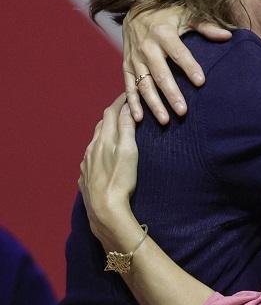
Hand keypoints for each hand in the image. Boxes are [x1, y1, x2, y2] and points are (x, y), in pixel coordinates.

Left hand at [79, 96, 140, 246]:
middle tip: (125, 110)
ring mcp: (86, 164)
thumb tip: (127, 108)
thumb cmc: (121, 180)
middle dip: (112, 115)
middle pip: (101, 126)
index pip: (110, 113)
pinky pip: (91, 158)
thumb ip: (127, 128)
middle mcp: (91, 149)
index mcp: (103, 140)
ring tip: (117, 132)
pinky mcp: (86, 177)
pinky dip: (99, 151)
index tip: (129, 94)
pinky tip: (105, 157)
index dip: (119, 102)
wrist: (105, 210)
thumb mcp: (129, 152)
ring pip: (95, 142)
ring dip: (105, 133)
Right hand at [123, 3, 230, 124]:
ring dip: (153, 103)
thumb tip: (228, 36)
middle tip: (183, 111)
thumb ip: (206, 26)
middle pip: (160, 74)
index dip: (189, 67)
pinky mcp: (127, 66)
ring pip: (143, 84)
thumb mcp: (186, 13)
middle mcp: (147, 47)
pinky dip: (132, 103)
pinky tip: (139, 118)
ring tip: (166, 121)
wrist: (134, 8)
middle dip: (171, 94)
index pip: (179, 53)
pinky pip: (128, 86)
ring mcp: (134, 58)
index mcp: (163, 34)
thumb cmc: (167, 13)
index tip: (201, 82)